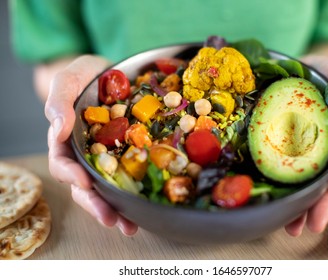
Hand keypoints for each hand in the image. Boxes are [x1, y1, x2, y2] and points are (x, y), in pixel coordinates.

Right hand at [44, 55, 137, 235]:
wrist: (114, 73)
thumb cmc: (86, 76)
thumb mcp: (69, 78)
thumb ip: (59, 101)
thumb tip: (57, 130)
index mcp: (67, 139)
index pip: (63, 162)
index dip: (71, 174)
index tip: (83, 182)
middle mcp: (86, 154)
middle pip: (84, 185)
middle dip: (96, 204)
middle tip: (110, 219)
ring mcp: (108, 158)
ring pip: (106, 189)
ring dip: (116, 209)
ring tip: (129, 226)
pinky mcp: (129, 156)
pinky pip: (130, 178)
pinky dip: (135, 196)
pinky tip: (145, 209)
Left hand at [284, 55, 327, 235]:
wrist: (295, 71)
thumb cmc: (325, 77)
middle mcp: (323, 153)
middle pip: (326, 184)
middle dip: (321, 205)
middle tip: (313, 223)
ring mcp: (300, 156)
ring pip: (305, 187)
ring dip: (301, 210)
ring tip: (293, 227)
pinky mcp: (278, 154)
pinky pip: (280, 176)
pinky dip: (280, 194)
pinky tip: (277, 209)